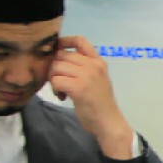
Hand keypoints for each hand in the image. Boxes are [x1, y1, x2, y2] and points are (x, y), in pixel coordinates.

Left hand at [46, 35, 135, 158]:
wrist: (108, 122)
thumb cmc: (100, 103)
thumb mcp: (96, 79)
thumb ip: (83, 67)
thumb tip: (58, 59)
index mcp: (98, 62)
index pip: (80, 40)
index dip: (65, 41)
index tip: (58, 50)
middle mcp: (93, 65)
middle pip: (62, 55)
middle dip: (54, 67)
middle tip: (58, 81)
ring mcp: (87, 76)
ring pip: (56, 67)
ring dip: (53, 79)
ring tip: (61, 90)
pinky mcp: (78, 87)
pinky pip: (56, 80)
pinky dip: (55, 89)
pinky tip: (63, 96)